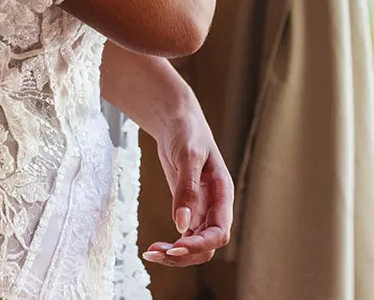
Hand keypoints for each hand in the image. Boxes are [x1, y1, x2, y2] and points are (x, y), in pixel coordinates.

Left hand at [142, 102, 233, 267]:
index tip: (175, 246)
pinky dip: (171, 246)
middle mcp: (216, 206)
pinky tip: (153, 247)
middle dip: (184, 254)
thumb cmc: (187, 132)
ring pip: (196, 246)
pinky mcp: (189, 209)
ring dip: (176, 254)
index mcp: (223, 194)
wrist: (177, 120)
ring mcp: (202, 210)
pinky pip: (185, 237)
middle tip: (156, 253)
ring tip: (150, 252)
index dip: (200, 244)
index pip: (219, 233)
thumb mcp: (188, 156)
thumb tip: (181, 224)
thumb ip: (186, 190)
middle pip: (208, 246)